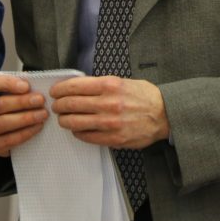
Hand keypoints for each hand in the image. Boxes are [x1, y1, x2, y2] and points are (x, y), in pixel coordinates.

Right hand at [0, 74, 46, 157]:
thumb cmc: (1, 103)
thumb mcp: (3, 91)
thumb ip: (13, 86)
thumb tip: (32, 85)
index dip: (8, 84)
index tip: (26, 86)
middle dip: (22, 102)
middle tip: (40, 100)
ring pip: (2, 124)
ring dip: (25, 119)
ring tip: (42, 114)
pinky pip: (7, 141)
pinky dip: (24, 133)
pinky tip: (36, 127)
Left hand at [49, 76, 168, 149]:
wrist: (164, 115)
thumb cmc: (144, 96)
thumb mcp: (123, 81)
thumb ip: (101, 85)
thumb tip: (77, 88)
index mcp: (110, 85)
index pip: (74, 86)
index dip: (60, 89)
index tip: (55, 91)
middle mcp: (108, 103)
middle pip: (71, 104)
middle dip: (59, 105)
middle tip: (56, 106)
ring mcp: (110, 123)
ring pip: (75, 122)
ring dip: (64, 120)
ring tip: (64, 119)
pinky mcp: (113, 138)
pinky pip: (86, 136)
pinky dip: (78, 132)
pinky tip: (77, 129)